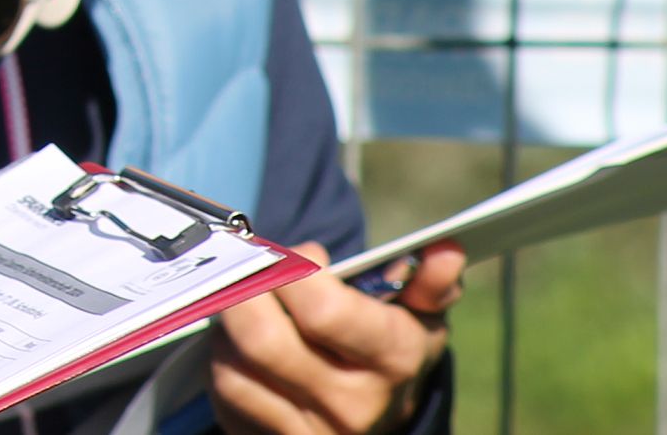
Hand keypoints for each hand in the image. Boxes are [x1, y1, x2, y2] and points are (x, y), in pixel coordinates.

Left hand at [209, 241, 464, 433]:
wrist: (382, 424)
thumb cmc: (389, 353)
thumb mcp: (421, 318)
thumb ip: (431, 283)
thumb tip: (445, 250)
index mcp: (392, 361)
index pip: (323, 310)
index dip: (294, 271)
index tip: (301, 257)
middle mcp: (350, 405)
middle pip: (262, 337)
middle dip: (244, 291)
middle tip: (252, 272)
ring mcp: (307, 431)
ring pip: (232, 364)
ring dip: (227, 327)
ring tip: (248, 310)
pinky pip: (223, 394)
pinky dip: (221, 361)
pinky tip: (241, 349)